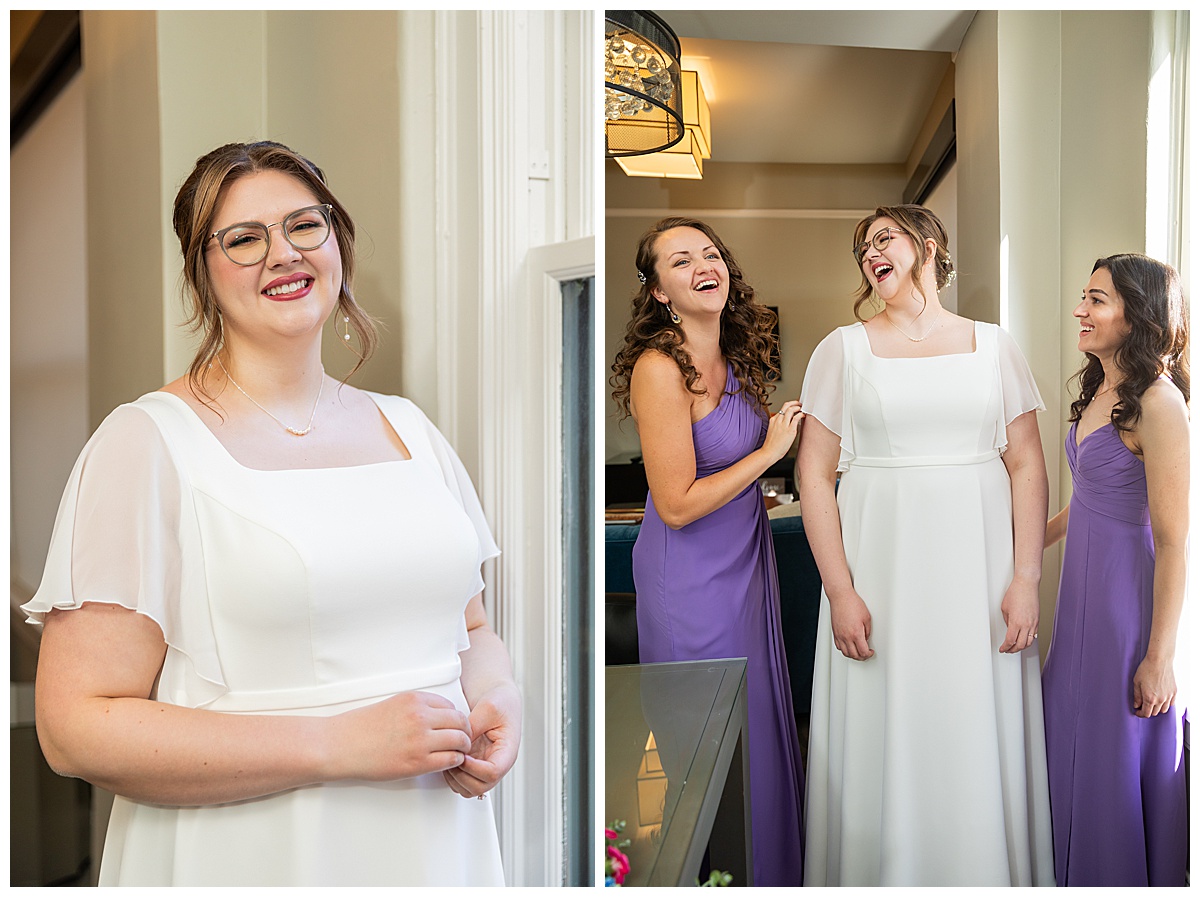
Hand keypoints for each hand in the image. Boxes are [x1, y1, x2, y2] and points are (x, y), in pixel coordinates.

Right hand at [330, 690, 471, 781]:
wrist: (340, 745)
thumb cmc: (360, 728)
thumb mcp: (392, 705)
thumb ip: (416, 708)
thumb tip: (439, 717)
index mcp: (414, 700)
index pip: (451, 705)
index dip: (454, 718)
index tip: (453, 727)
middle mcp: (420, 716)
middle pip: (460, 722)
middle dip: (464, 732)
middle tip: (462, 740)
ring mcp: (420, 739)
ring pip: (460, 740)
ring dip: (462, 747)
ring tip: (457, 753)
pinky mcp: (417, 762)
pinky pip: (450, 759)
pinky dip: (454, 761)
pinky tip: (447, 762)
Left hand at [444, 684, 521, 797]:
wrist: (499, 698)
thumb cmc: (500, 702)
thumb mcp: (487, 708)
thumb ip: (473, 726)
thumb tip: (458, 743)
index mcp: (507, 751)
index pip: (493, 772)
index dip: (474, 768)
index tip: (463, 756)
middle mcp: (497, 763)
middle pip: (480, 787)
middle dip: (462, 775)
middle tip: (453, 756)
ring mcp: (485, 766)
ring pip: (470, 789)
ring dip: (455, 778)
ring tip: (449, 756)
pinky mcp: (474, 765)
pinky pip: (461, 782)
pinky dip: (452, 776)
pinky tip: (448, 758)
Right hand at [764, 400, 803, 463]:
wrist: (769, 452)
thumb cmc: (771, 445)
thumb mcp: (772, 431)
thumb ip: (778, 425)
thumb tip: (786, 423)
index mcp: (773, 420)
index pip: (782, 408)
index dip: (790, 405)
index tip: (794, 405)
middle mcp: (778, 420)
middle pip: (786, 406)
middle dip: (795, 403)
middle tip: (799, 404)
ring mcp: (784, 425)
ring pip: (791, 410)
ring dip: (798, 408)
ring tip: (802, 409)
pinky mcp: (790, 430)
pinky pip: (796, 418)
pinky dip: (801, 415)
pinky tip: (803, 415)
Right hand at [828, 590, 873, 659]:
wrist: (841, 597)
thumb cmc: (852, 603)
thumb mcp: (867, 618)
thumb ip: (867, 631)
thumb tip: (866, 638)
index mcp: (856, 633)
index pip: (863, 652)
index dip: (868, 654)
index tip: (870, 652)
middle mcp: (846, 636)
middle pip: (854, 655)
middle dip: (861, 657)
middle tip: (865, 654)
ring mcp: (839, 635)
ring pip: (845, 652)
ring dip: (852, 655)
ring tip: (858, 652)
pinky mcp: (835, 632)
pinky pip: (838, 646)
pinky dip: (844, 649)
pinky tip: (848, 647)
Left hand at [999, 578, 1038, 652]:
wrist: (1027, 585)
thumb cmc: (1015, 593)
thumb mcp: (1004, 608)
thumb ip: (1007, 621)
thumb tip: (1009, 628)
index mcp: (1015, 622)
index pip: (1010, 641)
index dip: (1005, 647)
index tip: (1002, 649)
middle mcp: (1026, 624)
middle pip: (1020, 644)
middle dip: (1013, 650)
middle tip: (1007, 650)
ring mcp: (1033, 623)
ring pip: (1029, 642)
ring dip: (1022, 647)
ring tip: (1015, 647)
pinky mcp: (1037, 620)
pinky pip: (1034, 635)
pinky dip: (1029, 640)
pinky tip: (1024, 640)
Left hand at [1133, 655, 1176, 717]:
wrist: (1159, 661)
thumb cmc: (1146, 670)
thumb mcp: (1137, 682)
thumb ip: (1136, 696)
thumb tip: (1136, 705)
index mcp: (1150, 698)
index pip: (1146, 713)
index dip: (1140, 714)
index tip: (1137, 712)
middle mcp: (1161, 700)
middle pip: (1155, 712)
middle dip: (1148, 711)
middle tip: (1142, 706)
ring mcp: (1169, 696)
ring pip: (1164, 709)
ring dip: (1157, 709)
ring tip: (1152, 703)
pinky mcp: (1174, 692)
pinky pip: (1171, 703)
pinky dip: (1166, 704)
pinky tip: (1161, 700)